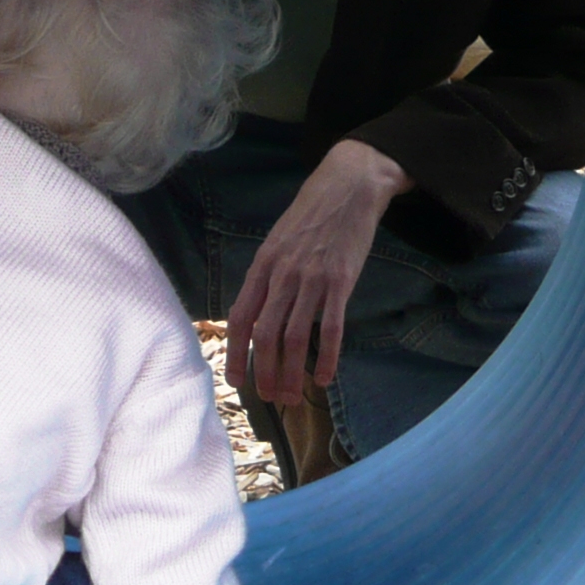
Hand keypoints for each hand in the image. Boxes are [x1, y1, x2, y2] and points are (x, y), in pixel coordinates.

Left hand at [225, 140, 410, 403]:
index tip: (236, 380)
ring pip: (295, 337)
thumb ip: (267, 276)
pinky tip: (325, 377)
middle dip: (265, 372)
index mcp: (263, 266)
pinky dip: (326, 356)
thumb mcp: (277, 241)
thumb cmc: (311, 215)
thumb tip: (257, 313)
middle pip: (266, 335)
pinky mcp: (342, 281)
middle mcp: (283, 275)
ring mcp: (312, 279)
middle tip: (269, 398)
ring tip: (294, 396)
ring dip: (292, 373)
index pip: (241, 318)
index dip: (236, 353)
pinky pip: (331, 327)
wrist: (348, 186)